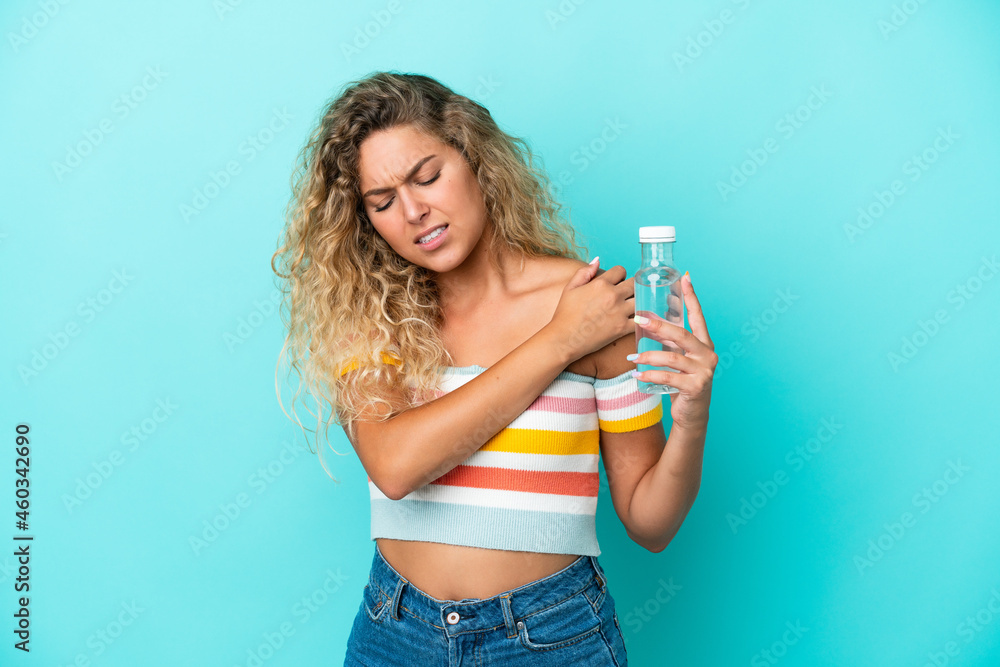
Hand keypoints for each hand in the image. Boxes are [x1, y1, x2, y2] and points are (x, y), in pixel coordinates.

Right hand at [547, 259, 635, 362]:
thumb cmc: (565, 314)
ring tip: (629, 306)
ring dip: (636, 302)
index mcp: (600, 284)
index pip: (621, 270)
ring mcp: (619, 312)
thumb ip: (584, 272)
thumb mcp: (570, 288)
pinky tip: (634, 320)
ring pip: (640, 300)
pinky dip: (639, 319)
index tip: (616, 282)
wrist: (564, 339)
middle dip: (630, 287)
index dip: (619, 275)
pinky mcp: (622, 328)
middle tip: (624, 295)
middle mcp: (613, 295)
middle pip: (634, 284)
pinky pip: (640, 319)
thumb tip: (597, 260)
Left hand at [632, 272, 716, 429]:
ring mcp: (704, 371)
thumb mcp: (678, 358)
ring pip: (672, 357)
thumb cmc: (682, 382)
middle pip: (682, 334)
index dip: (692, 297)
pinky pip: (668, 377)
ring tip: (632, 357)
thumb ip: (669, 341)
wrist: (692, 414)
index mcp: (704, 343)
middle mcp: (708, 354)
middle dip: (659, 325)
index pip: (698, 316)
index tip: (685, 278)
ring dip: (649, 356)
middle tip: (639, 319)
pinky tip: (637, 375)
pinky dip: (650, 375)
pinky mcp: (696, 387)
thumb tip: (647, 320)